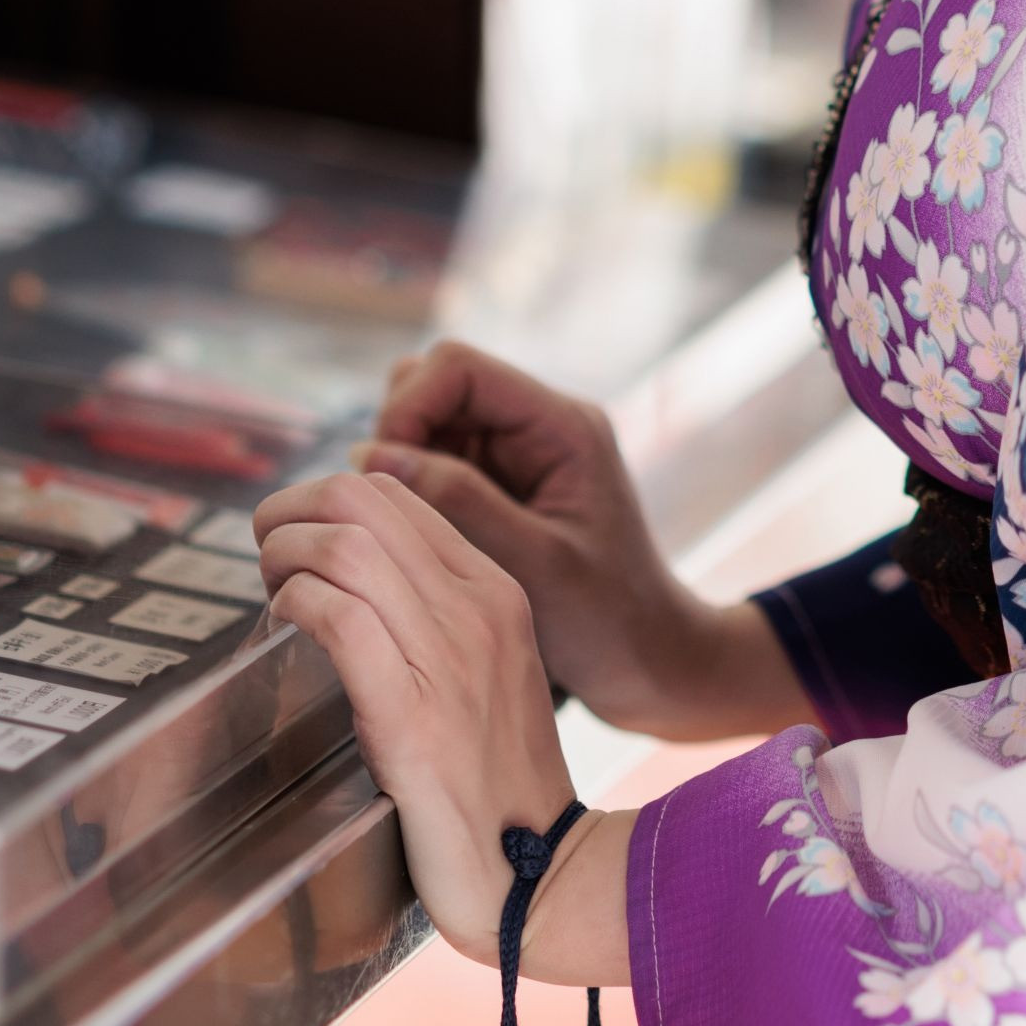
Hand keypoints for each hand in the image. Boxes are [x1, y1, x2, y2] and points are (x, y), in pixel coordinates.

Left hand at [255, 464, 633, 983]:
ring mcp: (450, 658)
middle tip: (265, 556)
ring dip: (284, 554)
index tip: (295, 542)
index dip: (325, 501)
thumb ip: (434, 620)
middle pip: (363, 500)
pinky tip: (284, 627)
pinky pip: (341, 620)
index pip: (396, 494)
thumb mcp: (484, 675)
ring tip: (270, 591)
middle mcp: (477, 609)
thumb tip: (351, 580)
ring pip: (346, 547)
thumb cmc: (497, 784)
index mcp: (496, 592)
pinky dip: (296, 606)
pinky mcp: (413, 716)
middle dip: (291, 511)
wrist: (543, 872)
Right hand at [362, 340, 809, 743]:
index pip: (457, 367)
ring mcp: (522, 452)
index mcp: (562, 425)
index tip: (379, 475)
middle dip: (399, 437)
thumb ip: (457, 502)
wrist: (651, 658)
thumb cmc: (608, 619)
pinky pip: (440, 464)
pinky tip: (422, 542)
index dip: (407, 408)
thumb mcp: (531, 563)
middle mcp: (541, 424)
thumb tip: (374, 455)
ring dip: (405, 467)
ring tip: (408, 532)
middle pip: (437, 385)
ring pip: (431, 424)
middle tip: (390, 511)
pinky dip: (417, 493)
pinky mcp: (506, 484)